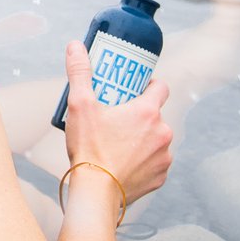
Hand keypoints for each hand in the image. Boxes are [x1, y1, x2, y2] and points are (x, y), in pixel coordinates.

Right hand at [61, 41, 172, 202]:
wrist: (96, 193)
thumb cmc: (89, 149)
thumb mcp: (80, 106)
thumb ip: (79, 73)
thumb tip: (75, 46)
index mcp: (148, 111)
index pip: (161, 87)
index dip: (149, 85)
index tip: (134, 90)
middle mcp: (163, 132)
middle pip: (156, 115)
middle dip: (141, 115)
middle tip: (119, 118)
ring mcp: (164, 156)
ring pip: (157, 139)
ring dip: (144, 139)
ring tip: (120, 143)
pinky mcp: (160, 177)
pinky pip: (156, 163)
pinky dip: (144, 162)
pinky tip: (126, 163)